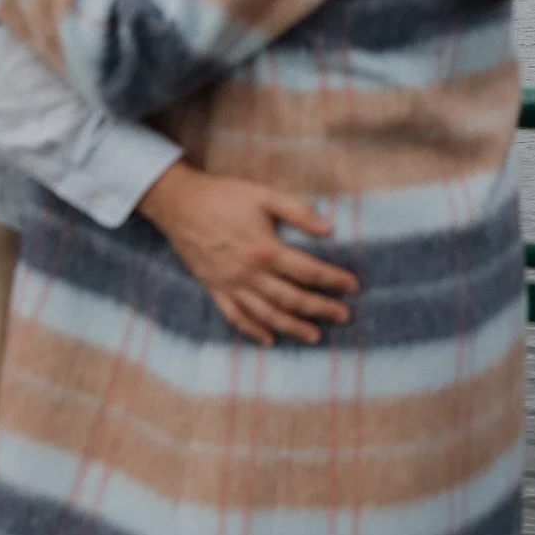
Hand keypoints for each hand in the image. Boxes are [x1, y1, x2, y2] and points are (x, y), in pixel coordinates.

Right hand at [138, 161, 357, 346]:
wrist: (181, 205)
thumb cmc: (226, 196)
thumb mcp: (265, 196)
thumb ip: (298, 213)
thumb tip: (330, 228)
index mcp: (267, 249)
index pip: (308, 271)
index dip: (333, 280)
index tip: (353, 286)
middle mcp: (251, 273)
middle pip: (292, 298)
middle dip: (321, 309)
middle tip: (344, 316)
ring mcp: (231, 285)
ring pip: (267, 314)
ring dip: (293, 327)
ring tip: (315, 337)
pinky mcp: (215, 289)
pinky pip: (236, 317)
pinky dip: (253, 331)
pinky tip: (269, 339)